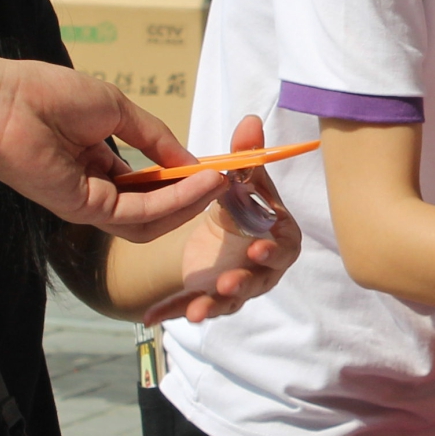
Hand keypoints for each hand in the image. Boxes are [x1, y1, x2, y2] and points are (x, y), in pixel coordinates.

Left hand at [0, 55, 226, 240]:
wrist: (7, 100)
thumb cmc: (51, 94)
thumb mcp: (118, 108)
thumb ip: (155, 136)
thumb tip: (191, 159)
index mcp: (98, 163)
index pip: (149, 183)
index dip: (182, 179)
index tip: (214, 170)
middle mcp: (96, 188)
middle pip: (154, 208)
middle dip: (192, 197)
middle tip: (224, 184)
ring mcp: (90, 203)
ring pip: (151, 219)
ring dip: (189, 203)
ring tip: (218, 184)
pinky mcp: (86, 210)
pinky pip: (139, 215)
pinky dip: (173, 202)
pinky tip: (198, 183)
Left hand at [146, 115, 304, 325]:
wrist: (229, 232)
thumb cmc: (246, 204)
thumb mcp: (245, 180)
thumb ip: (247, 156)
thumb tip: (249, 120)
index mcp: (279, 238)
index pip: (283, 248)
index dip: (273, 250)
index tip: (257, 249)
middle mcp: (263, 268)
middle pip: (258, 281)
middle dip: (244, 283)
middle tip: (227, 282)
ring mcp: (237, 285)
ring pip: (228, 301)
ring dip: (212, 306)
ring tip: (195, 312)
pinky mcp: (209, 295)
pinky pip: (191, 305)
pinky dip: (172, 312)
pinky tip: (151, 315)